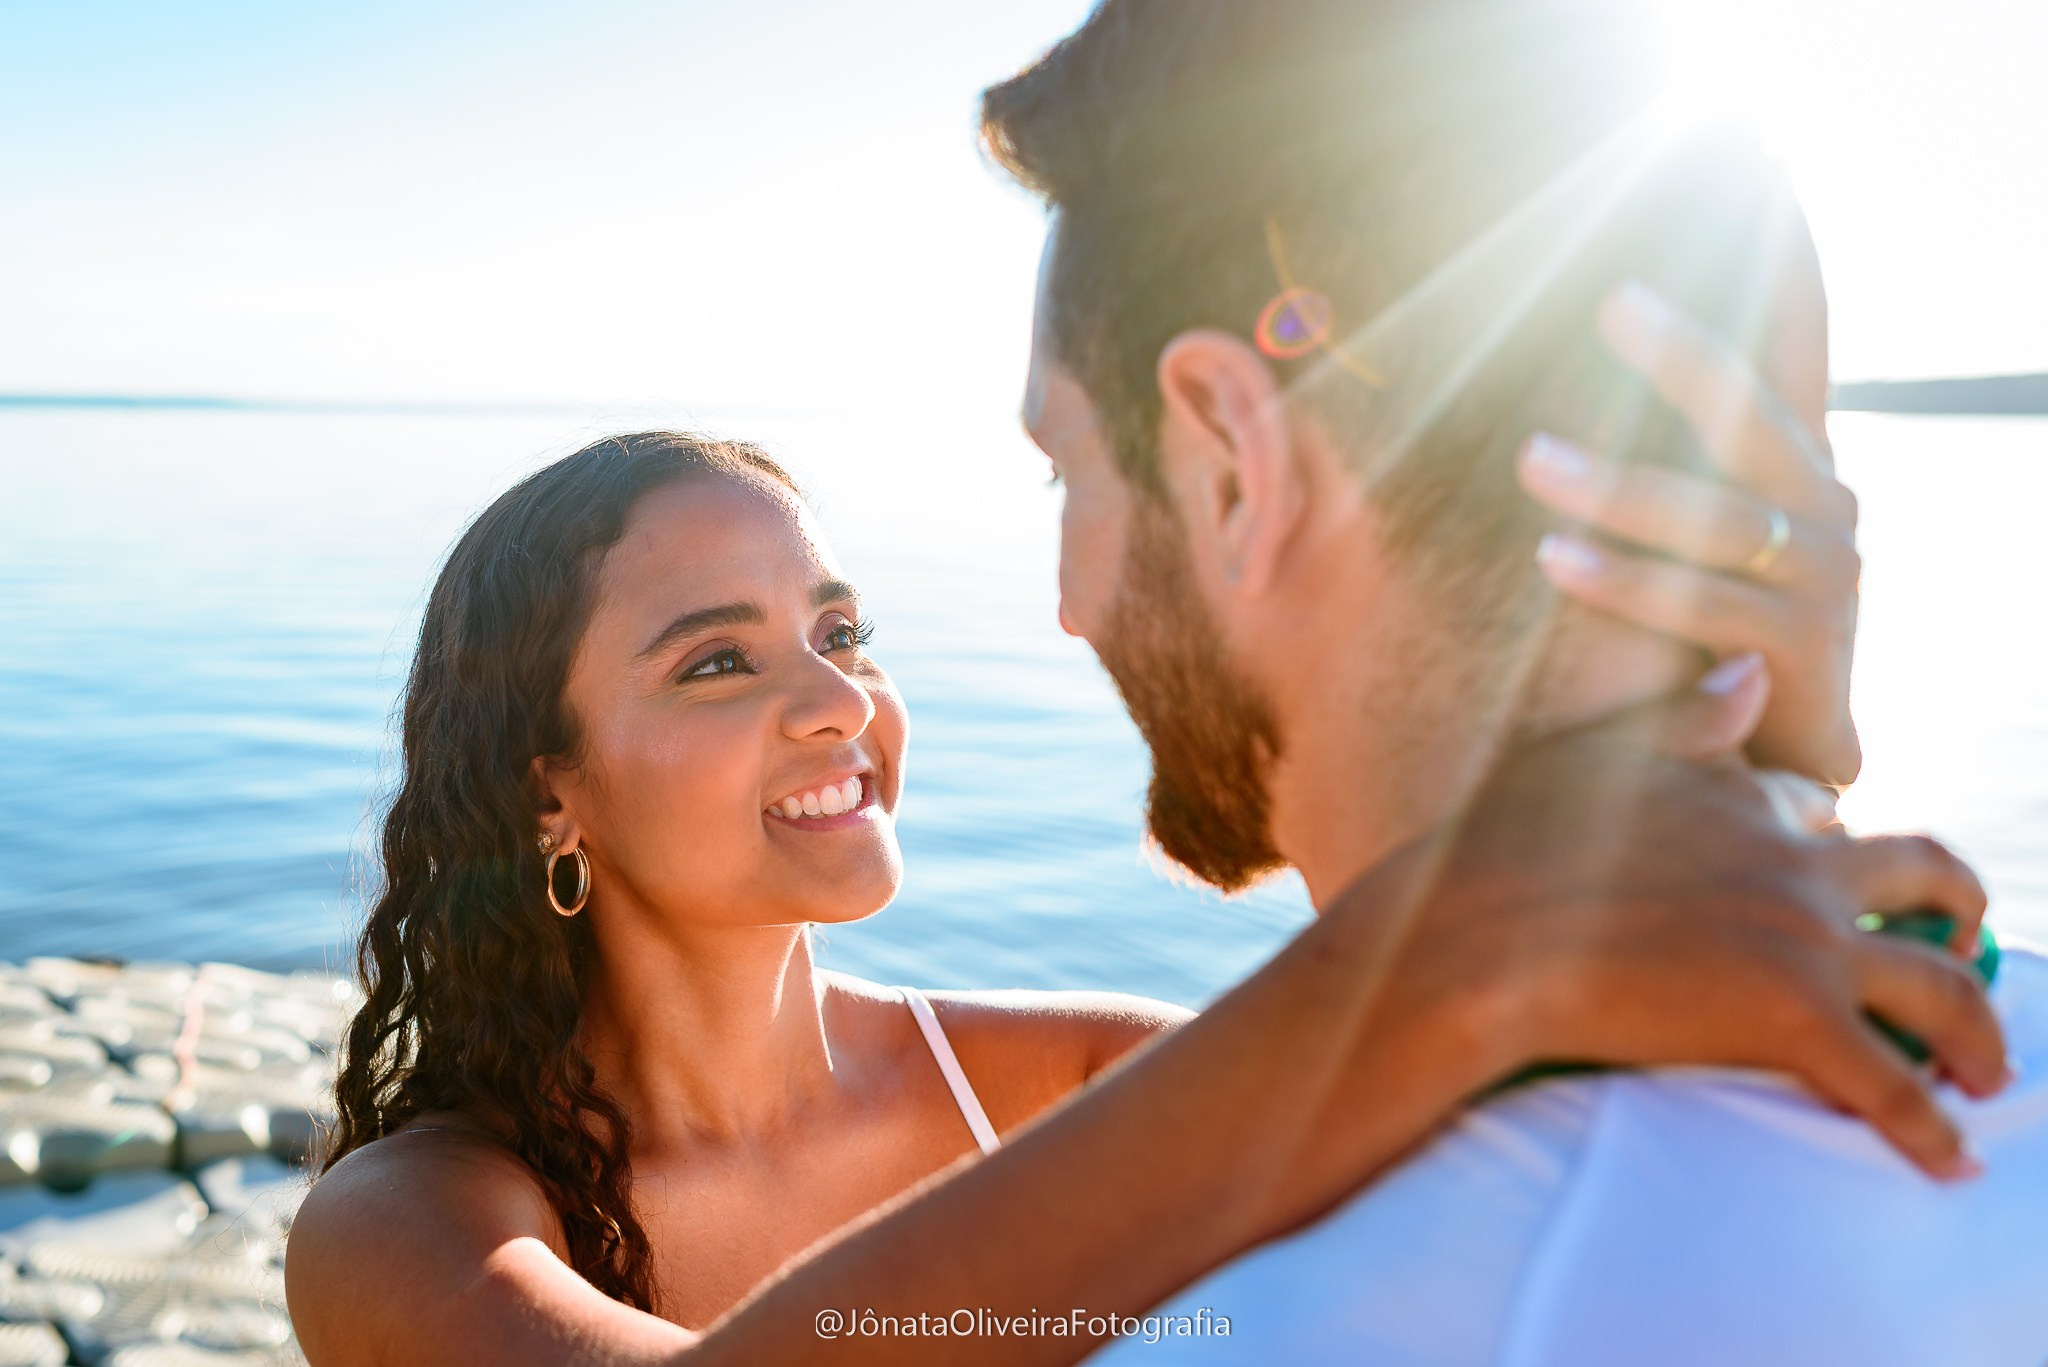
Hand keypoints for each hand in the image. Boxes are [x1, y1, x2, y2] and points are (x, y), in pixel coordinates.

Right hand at [1320, 665, 2002, 1185]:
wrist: (1464, 943)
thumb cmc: (1493, 853)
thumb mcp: (1583, 757)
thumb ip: (1678, 723)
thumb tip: (1750, 671)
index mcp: (1738, 796)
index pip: (1817, 810)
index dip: (1832, 842)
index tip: (1838, 875)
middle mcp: (1791, 861)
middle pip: (1926, 876)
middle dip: (1959, 906)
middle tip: (1962, 940)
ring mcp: (1801, 940)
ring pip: (1944, 987)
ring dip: (1980, 1035)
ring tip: (1986, 1074)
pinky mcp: (1793, 1020)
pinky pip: (1893, 1086)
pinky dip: (1932, 1132)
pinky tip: (1949, 1162)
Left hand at [1515, 282, 1861, 784]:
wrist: (1772, 747)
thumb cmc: (1700, 622)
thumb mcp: (1685, 525)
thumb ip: (1654, 453)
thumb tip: (1530, 386)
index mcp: (1796, 458)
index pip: (1799, 342)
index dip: (1790, 268)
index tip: (1758, 178)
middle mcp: (1826, 501)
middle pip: (1751, 412)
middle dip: (1682, 356)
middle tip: (1613, 304)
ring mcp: (1828, 574)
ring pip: (1716, 518)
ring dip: (1618, 488)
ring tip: (1531, 460)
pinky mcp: (1803, 647)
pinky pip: (1705, 606)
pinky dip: (1626, 582)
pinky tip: (1556, 559)